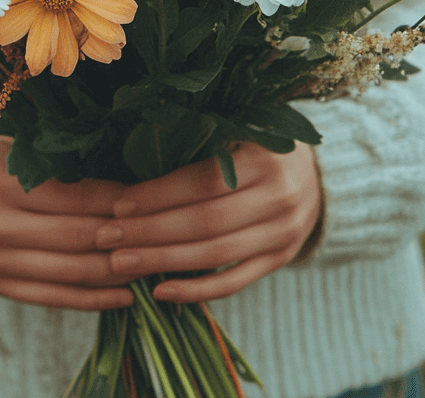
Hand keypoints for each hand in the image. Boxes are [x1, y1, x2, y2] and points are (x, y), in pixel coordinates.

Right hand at [0, 127, 135, 310]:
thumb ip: (60, 163)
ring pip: (67, 272)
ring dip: (114, 272)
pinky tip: (124, 295)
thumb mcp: (14, 146)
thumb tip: (127, 180)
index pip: (74, 197)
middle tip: (160, 233)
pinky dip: (90, 299)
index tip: (149, 199)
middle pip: (74, 238)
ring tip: (151, 264)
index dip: (116, 201)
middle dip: (122, 238)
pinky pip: (50, 297)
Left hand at [97, 141, 321, 303]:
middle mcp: (280, 197)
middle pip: (207, 222)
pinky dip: (195, 291)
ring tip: (120, 264)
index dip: (160, 195)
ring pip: (216, 255)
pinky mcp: (280, 259)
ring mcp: (283, 233)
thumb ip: (197, 144)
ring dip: (163, 262)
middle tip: (107, 237)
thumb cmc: (258, 147)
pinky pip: (234, 282)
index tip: (119, 203)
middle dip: (150, 232)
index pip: (204, 182)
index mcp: (265, 157)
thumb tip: (131, 162)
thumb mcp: (238, 131)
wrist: (317, 175)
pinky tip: (159, 293)